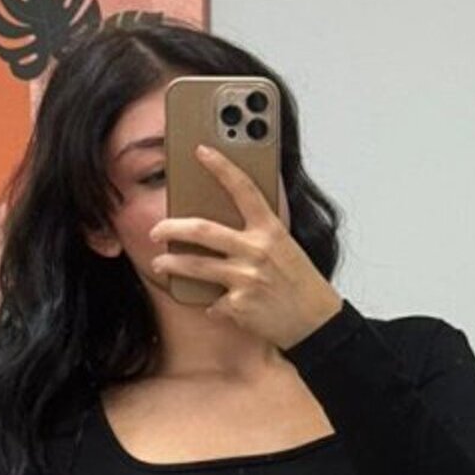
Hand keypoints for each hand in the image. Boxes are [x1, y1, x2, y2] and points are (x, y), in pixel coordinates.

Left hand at [147, 144, 343, 351]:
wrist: (317, 323)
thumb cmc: (301, 284)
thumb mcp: (286, 248)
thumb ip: (259, 233)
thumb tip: (226, 222)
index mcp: (271, 230)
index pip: (243, 189)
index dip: (221, 167)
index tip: (201, 151)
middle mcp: (256, 250)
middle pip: (202, 230)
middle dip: (171, 228)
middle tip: (157, 230)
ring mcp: (246, 278)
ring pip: (195, 266)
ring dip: (171, 264)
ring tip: (160, 263)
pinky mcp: (239, 306)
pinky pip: (212, 302)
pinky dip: (212, 305)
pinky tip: (218, 306)